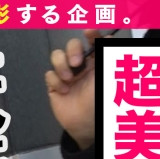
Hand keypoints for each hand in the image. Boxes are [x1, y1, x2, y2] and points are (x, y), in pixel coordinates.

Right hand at [45, 29, 101, 150]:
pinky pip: (49, 75)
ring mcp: (66, 75)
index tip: (89, 32)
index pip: (93, 42)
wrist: (85, 125)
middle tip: (77, 63)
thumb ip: (108, 59)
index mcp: (96, 62)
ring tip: (68, 80)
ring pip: (57, 57)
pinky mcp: (54, 86)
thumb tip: (111, 39)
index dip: (91, 34)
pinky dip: (55, 81)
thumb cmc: (100, 103)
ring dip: (61, 65)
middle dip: (72, 51)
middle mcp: (81, 66)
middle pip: (72, 45)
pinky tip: (64, 91)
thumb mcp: (107, 79)